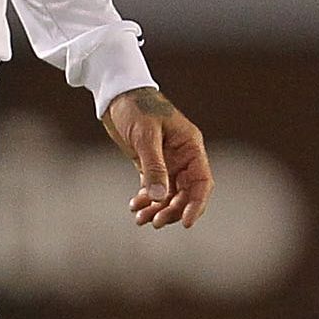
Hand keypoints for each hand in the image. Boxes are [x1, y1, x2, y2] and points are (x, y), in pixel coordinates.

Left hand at [105, 87, 212, 228]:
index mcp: (190, 146)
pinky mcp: (150, 164)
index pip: (202, 182)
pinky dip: (146, 200)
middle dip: (172, 210)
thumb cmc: (135, 107)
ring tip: (141, 218)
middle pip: (185, 193)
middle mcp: (182, 156)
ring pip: (169, 194)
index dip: (197, 204)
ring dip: (157, 208)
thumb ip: (154, 166)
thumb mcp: (145, 136)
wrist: (116, 95)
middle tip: (155, 222)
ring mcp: (167, 161)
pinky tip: (135, 207)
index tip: (186, 222)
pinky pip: (153, 188)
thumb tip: (160, 197)